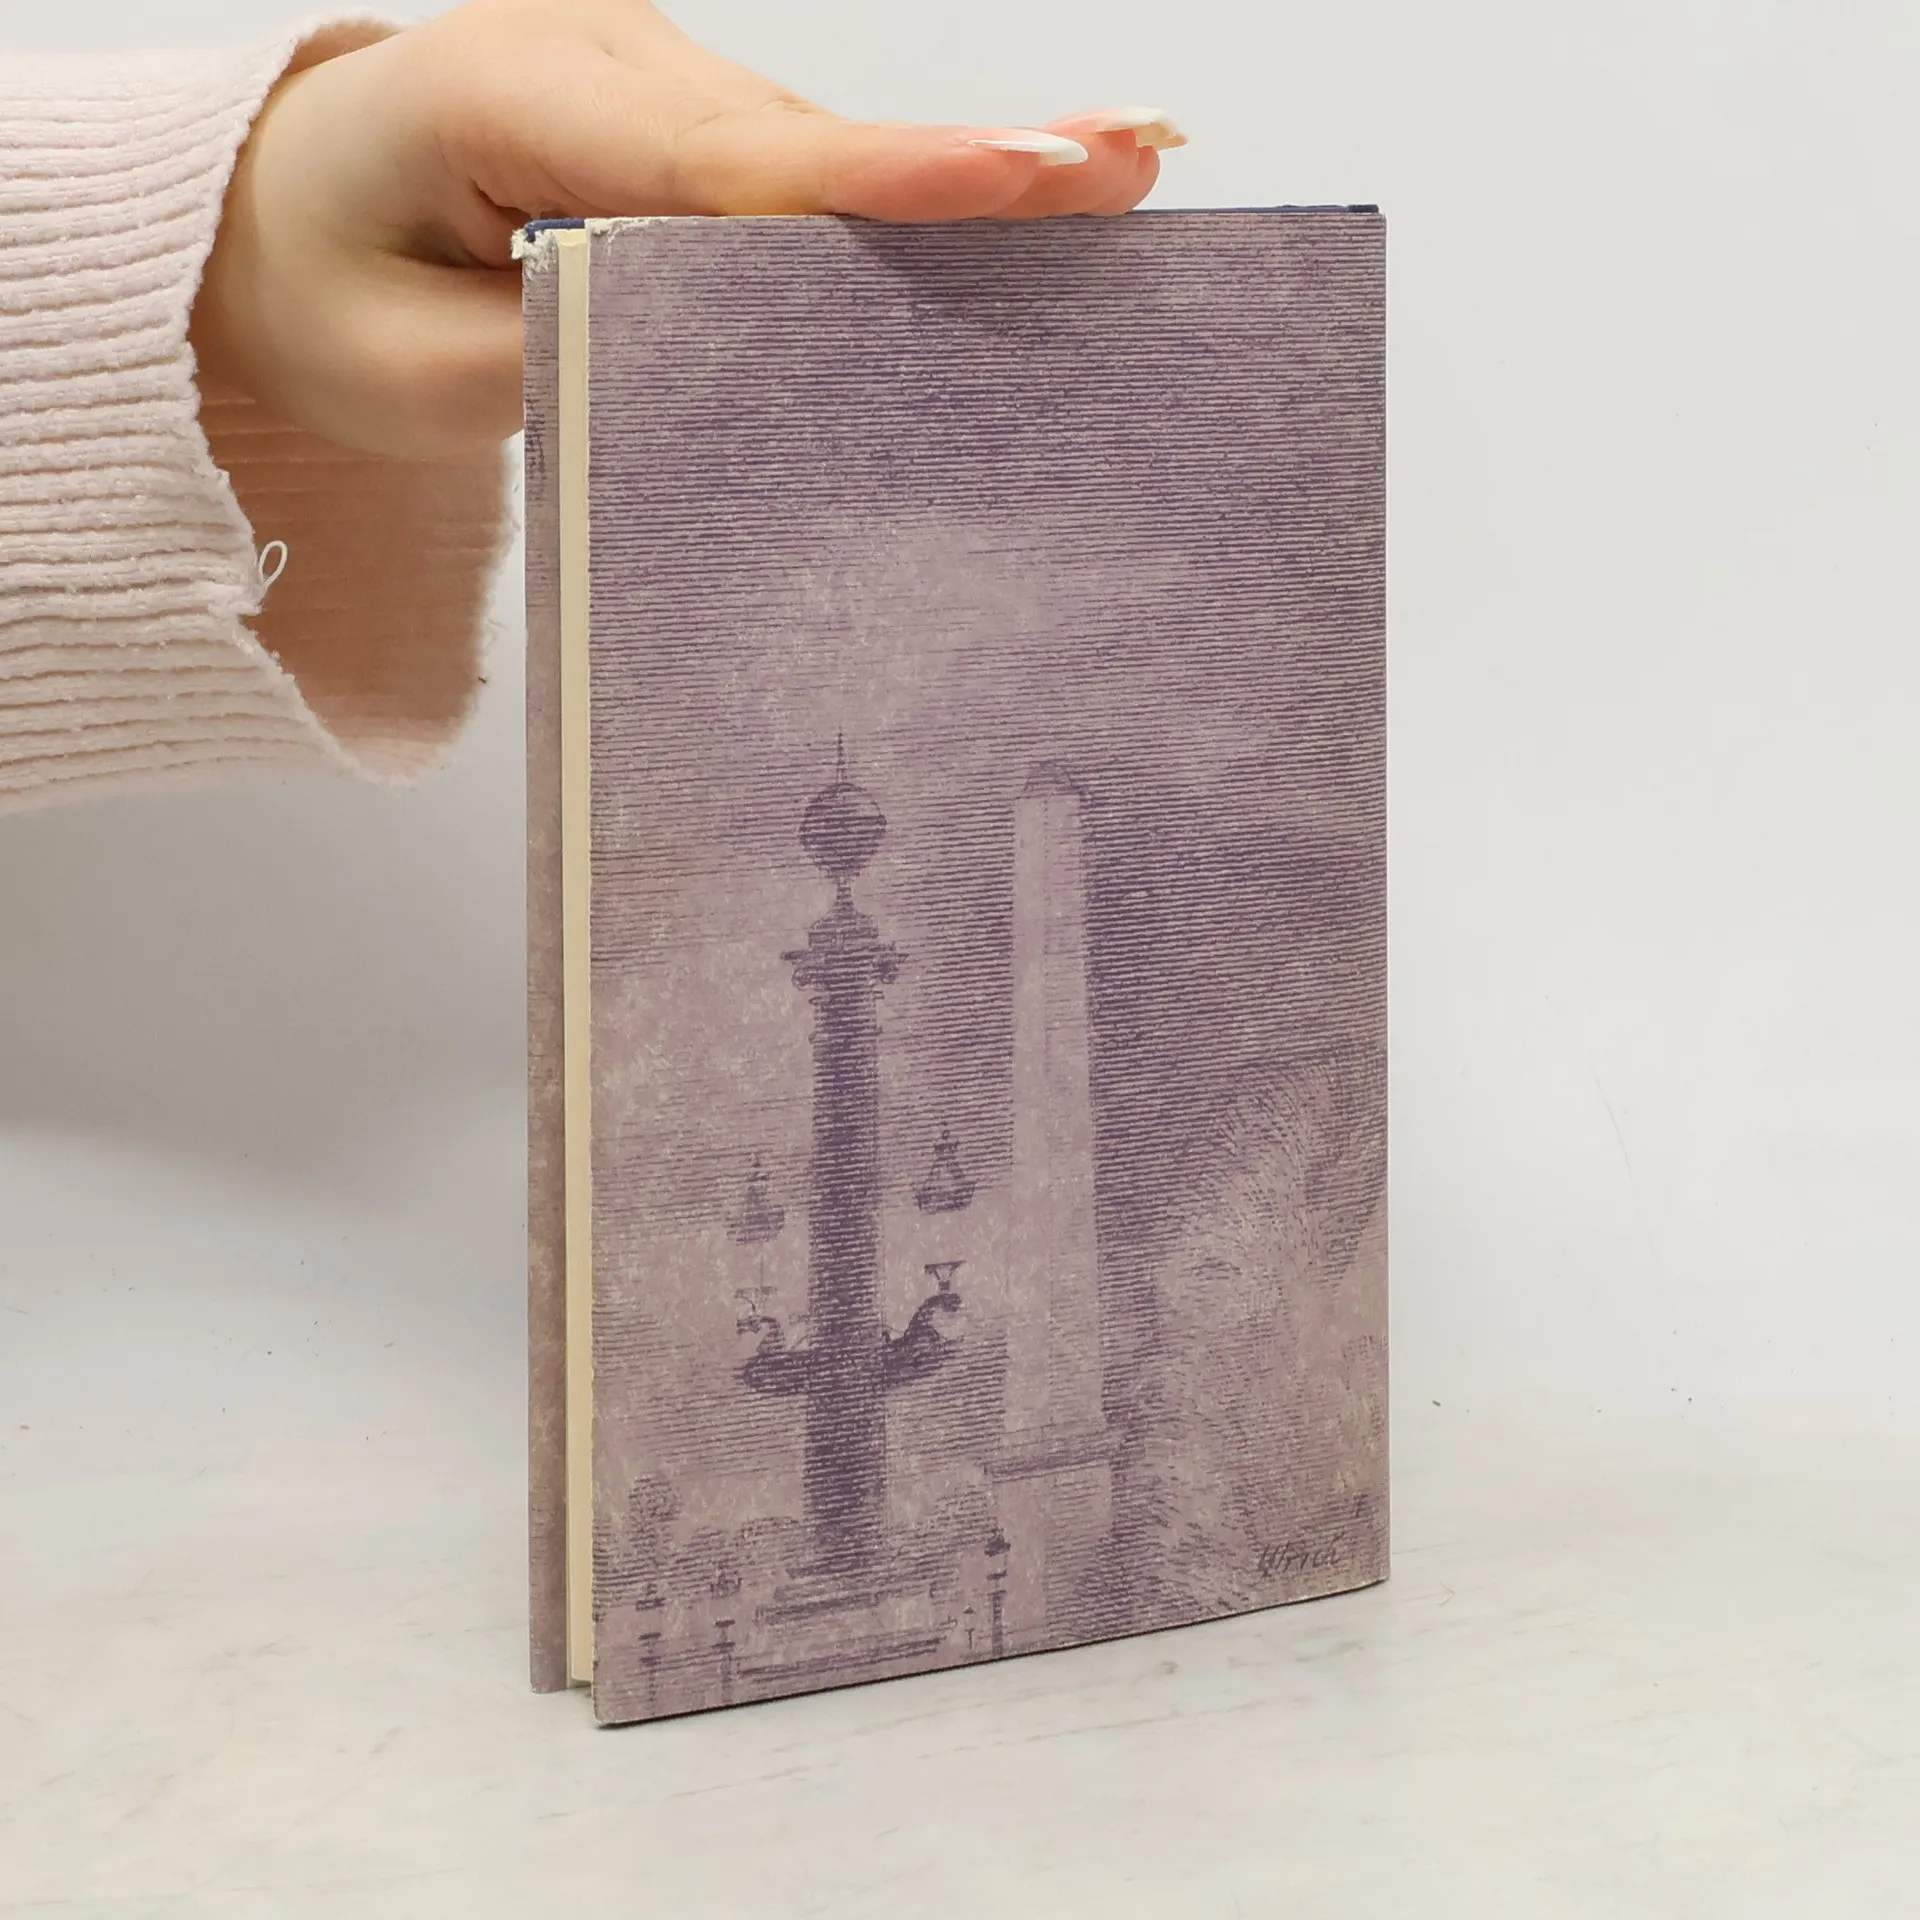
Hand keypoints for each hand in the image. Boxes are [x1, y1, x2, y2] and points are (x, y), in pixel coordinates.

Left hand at [190, 0, 1182, 459]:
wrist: (277, 224)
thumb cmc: (326, 292)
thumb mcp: (408, 368)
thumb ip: (565, 363)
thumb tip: (727, 359)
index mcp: (505, 93)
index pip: (722, 158)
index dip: (882, 177)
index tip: (1022, 171)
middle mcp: (598, 59)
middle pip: (801, 141)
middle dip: (968, 162)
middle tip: (1134, 162)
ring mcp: (646, 81)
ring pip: (811, 154)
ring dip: (949, 184)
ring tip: (1110, 177)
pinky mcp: (677, 124)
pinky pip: (794, 172)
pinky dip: (889, 204)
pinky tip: (1007, 196)